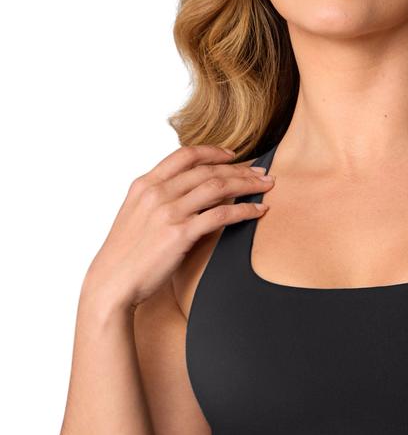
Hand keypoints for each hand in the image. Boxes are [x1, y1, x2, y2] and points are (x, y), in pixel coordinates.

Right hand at [83, 145, 275, 310]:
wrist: (112, 282)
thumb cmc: (127, 255)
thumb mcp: (137, 216)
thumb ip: (160, 201)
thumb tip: (189, 198)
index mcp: (145, 184)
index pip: (185, 155)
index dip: (213, 152)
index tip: (234, 155)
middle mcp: (157, 193)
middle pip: (208, 170)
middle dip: (240, 168)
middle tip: (262, 172)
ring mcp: (169, 212)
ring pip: (218, 187)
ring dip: (248, 184)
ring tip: (267, 187)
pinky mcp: (181, 233)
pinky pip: (222, 214)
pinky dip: (245, 210)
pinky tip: (259, 211)